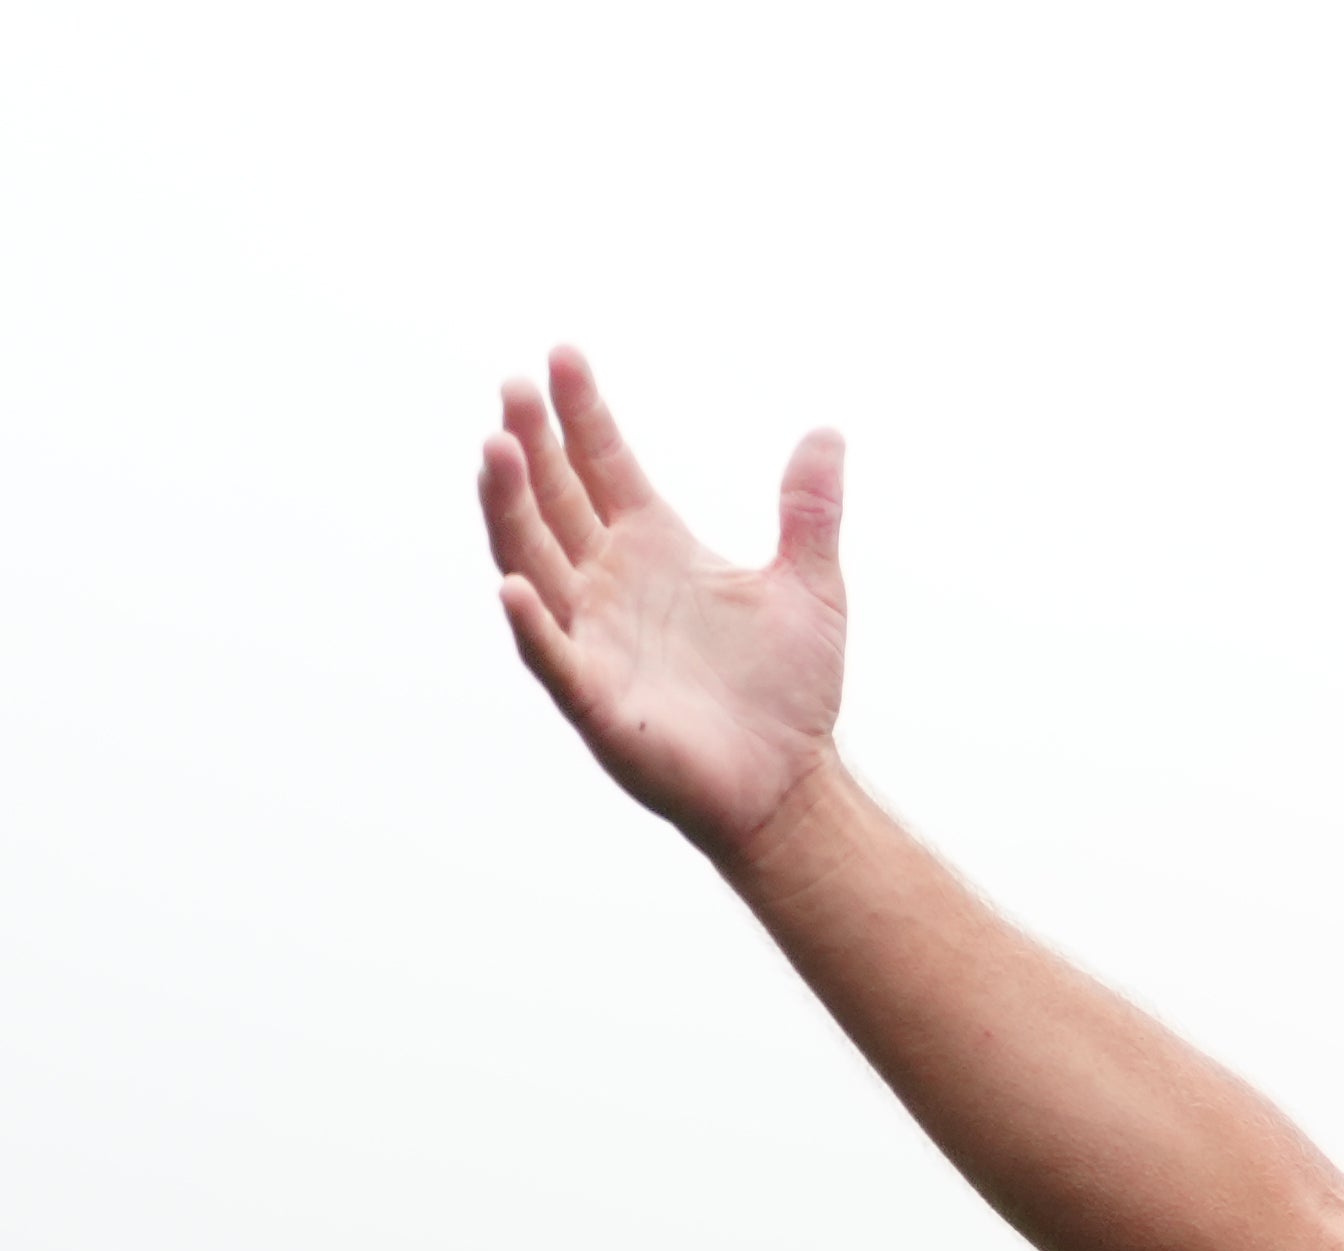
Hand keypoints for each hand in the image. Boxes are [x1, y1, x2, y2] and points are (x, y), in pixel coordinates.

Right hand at [480, 348, 848, 864]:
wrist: (790, 782)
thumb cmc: (789, 690)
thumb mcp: (810, 586)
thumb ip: (809, 511)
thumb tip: (827, 432)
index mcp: (654, 548)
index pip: (604, 465)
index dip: (582, 414)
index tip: (562, 355)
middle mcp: (610, 583)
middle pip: (554, 500)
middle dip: (533, 445)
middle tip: (514, 387)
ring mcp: (595, 637)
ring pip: (534, 560)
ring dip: (511, 508)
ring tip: (496, 449)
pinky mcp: (596, 698)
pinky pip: (552, 655)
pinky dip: (531, 623)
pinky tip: (512, 585)